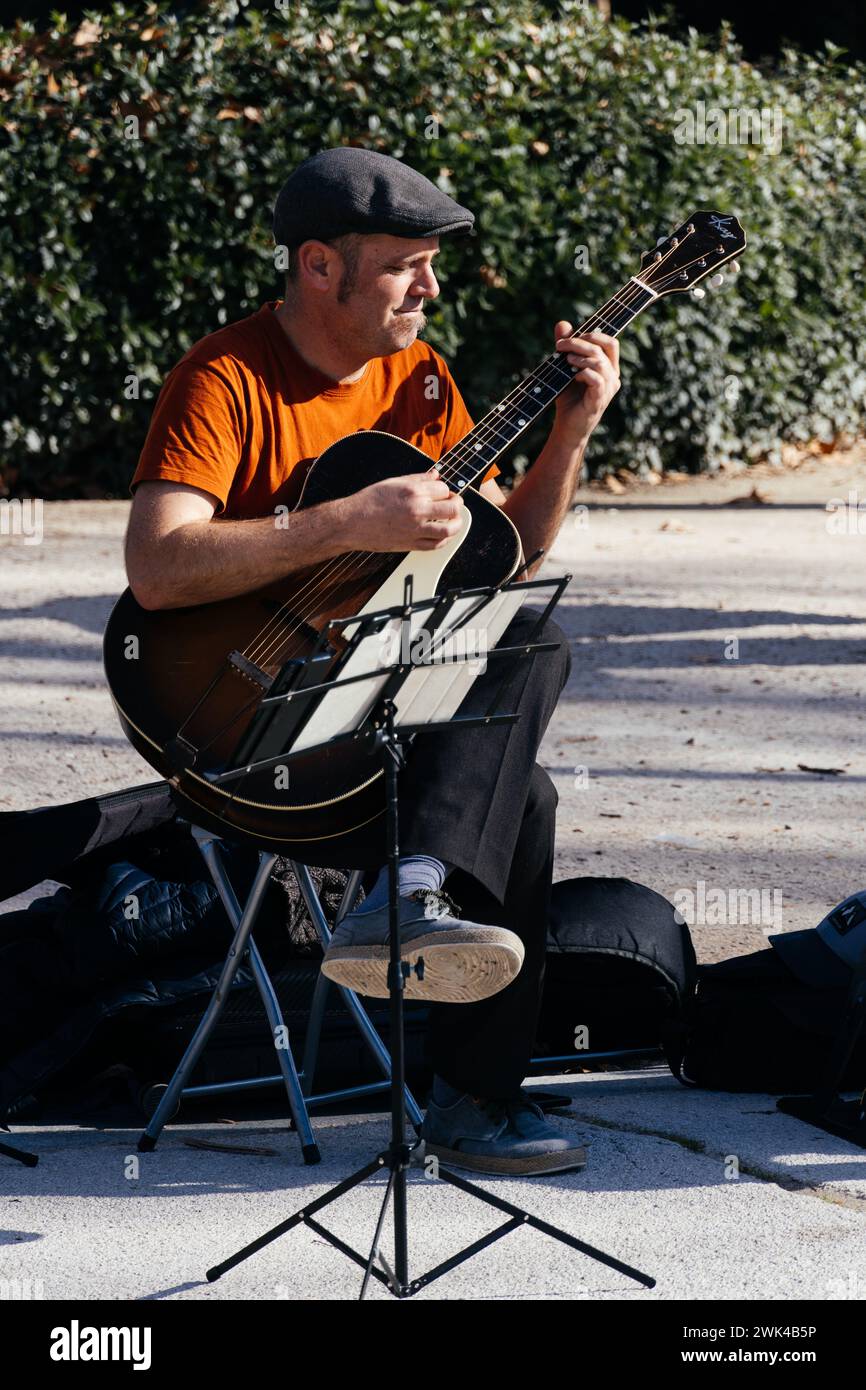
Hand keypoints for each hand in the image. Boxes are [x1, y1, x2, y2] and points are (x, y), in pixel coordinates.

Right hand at [343, 468, 465, 551]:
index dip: (445, 490)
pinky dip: (444, 539)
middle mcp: (417, 509)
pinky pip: (436, 544)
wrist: (352, 523)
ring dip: (457, 523)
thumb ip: (418, 478)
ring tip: (455, 519)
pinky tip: (443, 533)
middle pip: (453, 507)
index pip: (444, 488)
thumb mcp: (393, 482)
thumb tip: (436, 474)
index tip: (442, 492)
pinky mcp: (411, 544)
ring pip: (449, 528)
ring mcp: (415, 528)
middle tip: (455, 504)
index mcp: (412, 490)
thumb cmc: (369, 501)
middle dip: (457, 504)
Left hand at [551, 320, 620, 450]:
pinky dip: (583, 373)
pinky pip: (597, 380)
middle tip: (560, 345)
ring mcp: (608, 389)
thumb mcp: (564, 368)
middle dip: (582, 342)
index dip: (594, 334)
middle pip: (605, 347)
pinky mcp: (599, 400)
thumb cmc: (569, 398)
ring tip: (565, 360)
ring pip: (600, 362)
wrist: (567, 427)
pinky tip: (572, 375)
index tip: (572, 336)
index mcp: (609, 368)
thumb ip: (566, 347)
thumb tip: (562, 323)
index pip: (611, 342)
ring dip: (580, 357)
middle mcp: (613, 377)